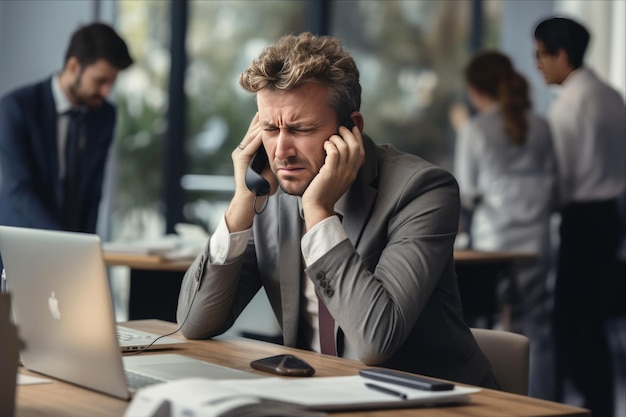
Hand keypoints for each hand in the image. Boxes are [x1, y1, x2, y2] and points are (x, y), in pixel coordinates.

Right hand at [225, 113, 275, 231]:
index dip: (270, 119)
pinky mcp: (240, 159)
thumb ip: (280, 155)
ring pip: (253, 133)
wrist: (251, 201)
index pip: (260, 129)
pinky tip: (267, 131)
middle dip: (266, 117)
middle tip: (277, 105)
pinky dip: (259, 137)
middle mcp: (244, 148)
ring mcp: (241, 152)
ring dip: (263, 123)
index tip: (282, 109)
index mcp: (252, 149)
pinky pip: (251, 144)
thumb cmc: (264, 186)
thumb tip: (295, 150)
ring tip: (273, 113)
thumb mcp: (274, 166)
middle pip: (255, 127)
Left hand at [301, 124, 364, 229]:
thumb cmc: (324, 192)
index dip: (358, 138)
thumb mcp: (338, 178)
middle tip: (340, 129)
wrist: (318, 207)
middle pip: (356, 147)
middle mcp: (349, 172)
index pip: (361, 152)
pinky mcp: (330, 172)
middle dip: (349, 134)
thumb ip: (341, 166)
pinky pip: (334, 153)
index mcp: (352, 173)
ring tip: (330, 139)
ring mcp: (340, 172)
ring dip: (337, 139)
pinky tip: (325, 145)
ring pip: (346, 148)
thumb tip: (338, 151)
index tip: (353, 128)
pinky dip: (330, 145)